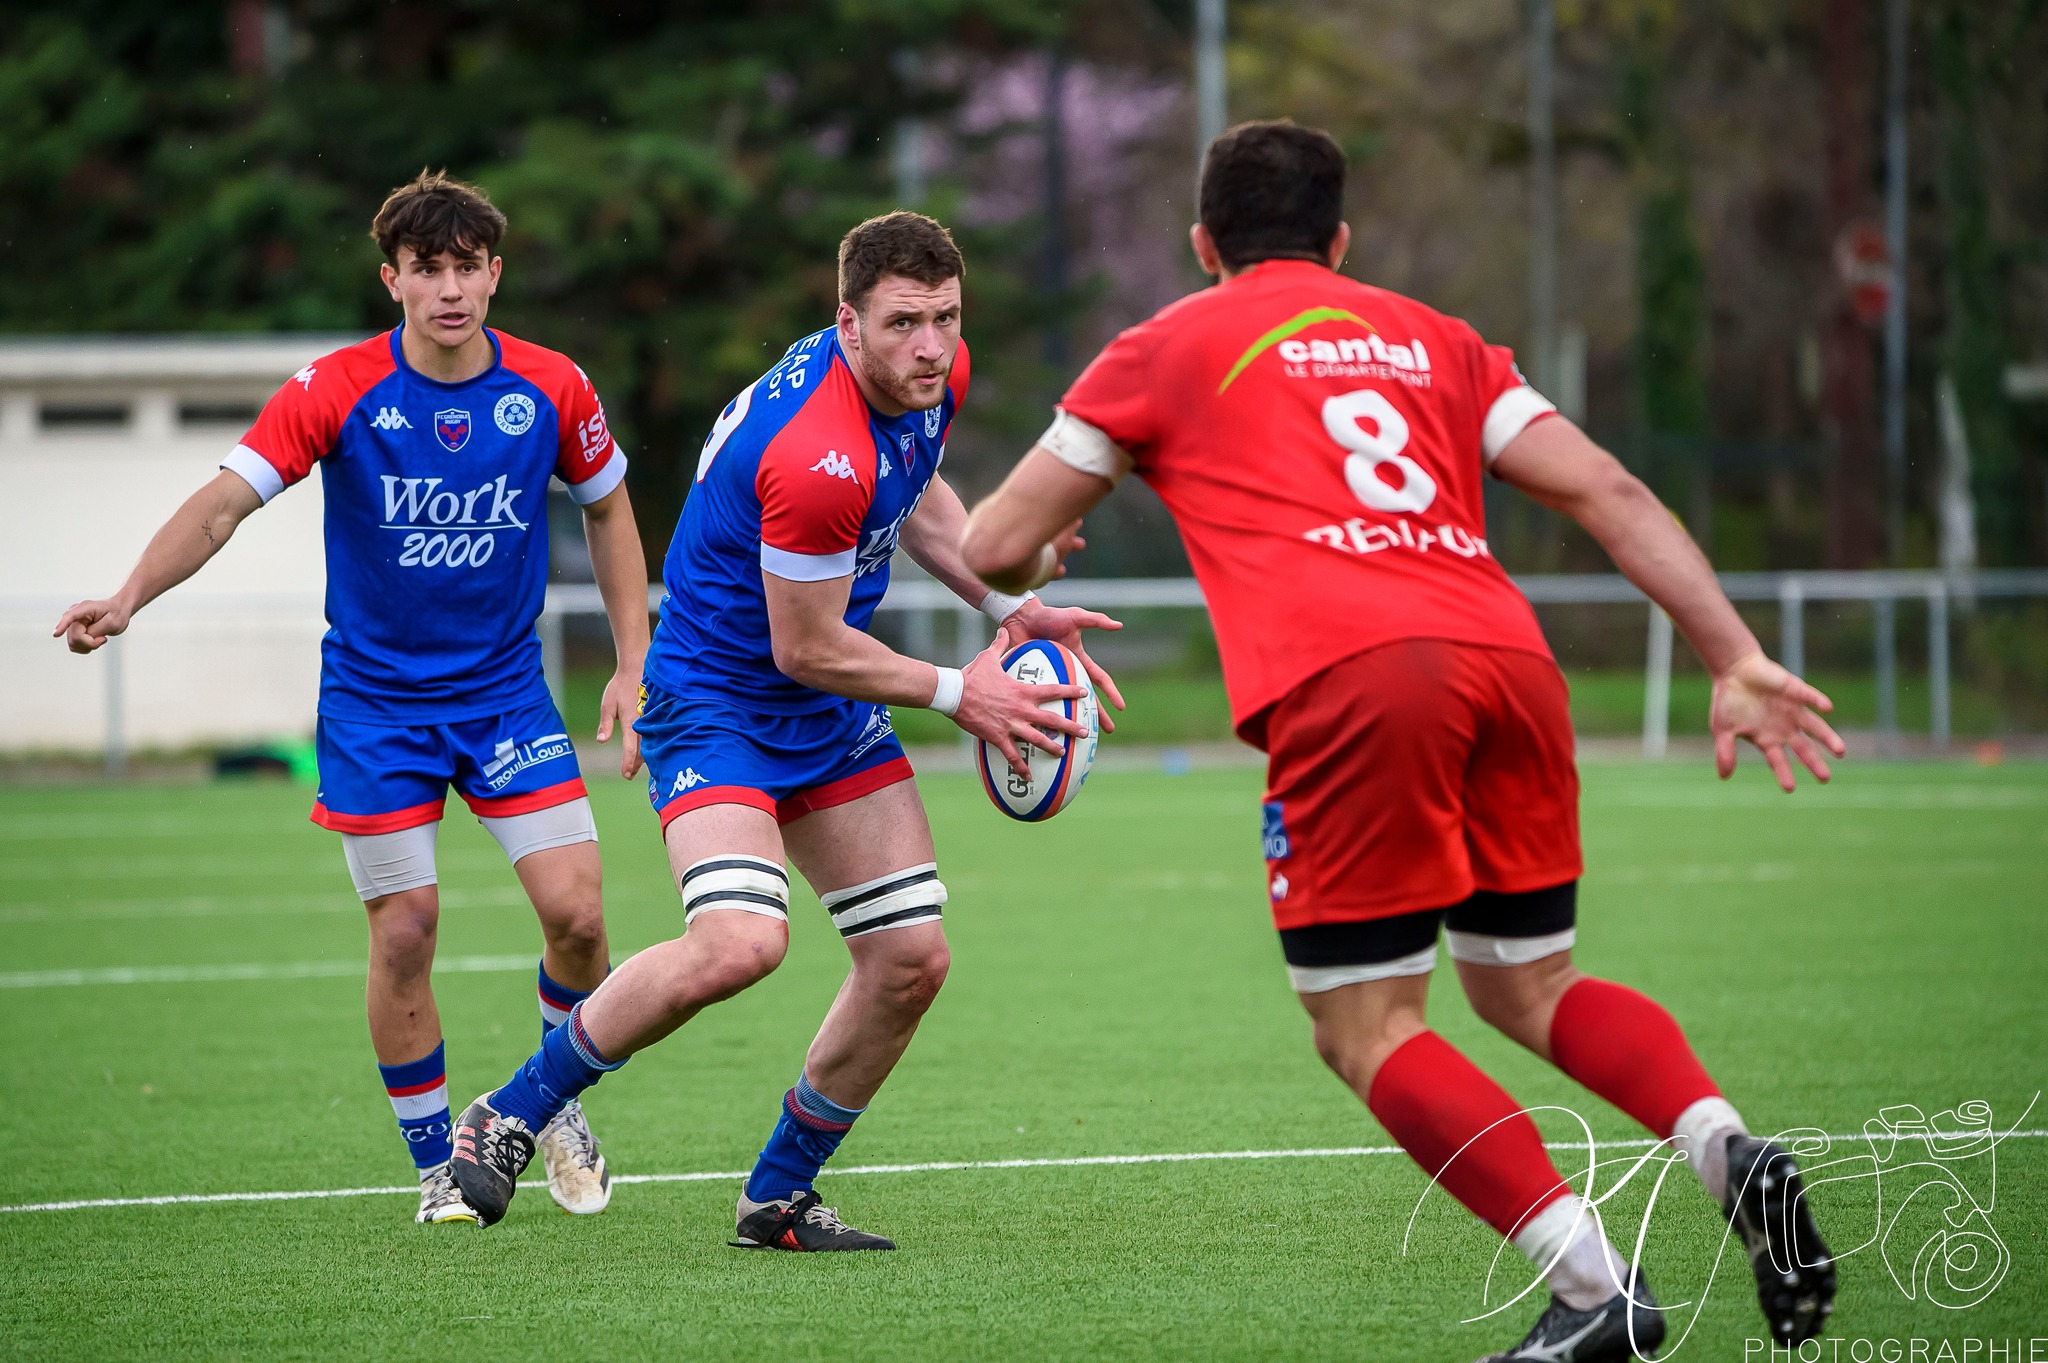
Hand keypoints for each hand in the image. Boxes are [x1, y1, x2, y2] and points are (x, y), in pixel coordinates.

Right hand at [53, 597, 133, 653]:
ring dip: (88, 646)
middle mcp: (74, 614)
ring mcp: (72, 622)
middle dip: (90, 643)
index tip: (55, 634)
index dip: (62, 626)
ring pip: (73, 644)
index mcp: (85, 608)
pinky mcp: (73, 630)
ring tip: (100, 638)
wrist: (118, 609)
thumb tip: (83, 638)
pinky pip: (74, 645)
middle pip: (75, 638)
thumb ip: (96, 631)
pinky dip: (85, 647)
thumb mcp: (113, 623)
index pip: (70, 617)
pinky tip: (94, 640)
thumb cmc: (117, 614)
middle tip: (103, 638)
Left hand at [595, 664, 643, 778]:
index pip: (630, 747)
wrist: (638, 668)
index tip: (625, 775)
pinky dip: (650, 746)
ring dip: (643, 757)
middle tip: (628, 775)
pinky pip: (653, 735)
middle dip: (635, 764)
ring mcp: (650, 719)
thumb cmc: (620, 686)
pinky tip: (646, 751)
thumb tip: (601, 741)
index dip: (628, 762)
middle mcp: (643, 723)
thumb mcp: (608, 704)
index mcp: (631, 721)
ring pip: (649, 744)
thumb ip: (606, 724)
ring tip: (635, 767)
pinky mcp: (654, 716)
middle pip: (642, 750)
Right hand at [952, 625, 1090, 779]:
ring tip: (1063, 754)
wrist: (954, 693)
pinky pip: (1012, 756)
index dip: (1071, 691)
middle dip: (1070, 727)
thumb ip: (1000, 644)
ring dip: (1052, 748)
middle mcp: (1021, 709)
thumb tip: (1004, 629)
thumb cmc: (971, 675)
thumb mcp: (988, 657)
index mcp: (1023, 691)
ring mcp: (1011, 725)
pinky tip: (1029, 778)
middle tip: (1085, 732)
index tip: (1085, 693)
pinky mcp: (998, 737)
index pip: (1053, 691)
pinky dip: (1021, 767)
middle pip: (1052, 719)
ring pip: (1037, 739)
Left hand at [999, 596, 1126, 732]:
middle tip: (1105, 732)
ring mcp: (1050, 678)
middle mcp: (1067, 672)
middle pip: (1085, 698)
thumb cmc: (1049, 616)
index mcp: (1079, 660)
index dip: (1111, 693)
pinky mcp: (1033, 681)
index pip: (1098, 679)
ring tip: (1074, 737)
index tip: (1120, 708)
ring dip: (1070, 720)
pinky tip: (1040, 728)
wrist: (1022, 618)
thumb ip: (1095, 620)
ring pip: (1063, 704)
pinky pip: (1038, 699)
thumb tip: (1119, 625)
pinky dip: (1040, 712)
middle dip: (1097, 715)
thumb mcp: (1074, 617)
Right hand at [1709, 652, 1845, 791]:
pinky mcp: (1796, 691)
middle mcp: (1785, 728)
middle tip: (1825, 779)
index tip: (1790, 789)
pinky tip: (1827, 709)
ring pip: (1815, 728)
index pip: (1778, 761)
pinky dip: (1818, 702)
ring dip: (1827, 739)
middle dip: (1814, 763)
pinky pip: (1810, 697)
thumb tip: (1724, 777)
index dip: (1784, 773)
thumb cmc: (1728, 700)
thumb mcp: (1722, 729)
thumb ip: (1725, 751)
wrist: (1734, 670)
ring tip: (1841, 752)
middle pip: (1804, 749)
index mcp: (1768, 739)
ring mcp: (1793, 711)